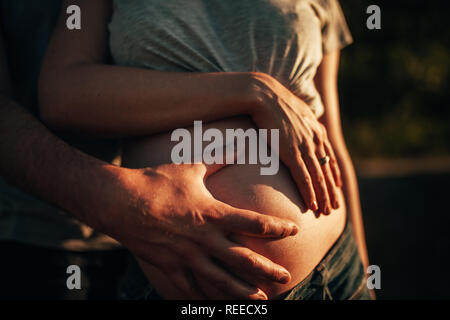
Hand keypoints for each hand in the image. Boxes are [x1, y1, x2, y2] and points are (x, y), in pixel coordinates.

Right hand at [104, 162, 298, 299]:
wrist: (120, 201)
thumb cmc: (156, 181)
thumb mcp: (190, 168)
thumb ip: (218, 159)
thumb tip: (240, 146)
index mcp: (212, 213)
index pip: (253, 223)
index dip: (277, 228)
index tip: (293, 230)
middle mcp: (203, 239)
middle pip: (243, 259)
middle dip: (267, 270)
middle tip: (285, 277)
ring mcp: (186, 257)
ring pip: (220, 281)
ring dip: (243, 292)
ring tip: (261, 300)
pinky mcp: (169, 267)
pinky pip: (190, 289)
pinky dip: (204, 298)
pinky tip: (216, 305)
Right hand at [247, 72, 341, 214]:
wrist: (264, 95)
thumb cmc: (274, 102)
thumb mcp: (294, 111)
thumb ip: (300, 123)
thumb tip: (297, 126)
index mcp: (317, 130)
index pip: (330, 157)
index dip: (334, 174)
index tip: (337, 186)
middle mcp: (315, 140)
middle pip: (327, 171)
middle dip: (332, 191)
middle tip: (335, 207)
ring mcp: (305, 147)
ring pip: (319, 178)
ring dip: (323, 197)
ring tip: (326, 212)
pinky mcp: (292, 153)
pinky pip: (304, 178)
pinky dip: (310, 193)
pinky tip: (312, 205)